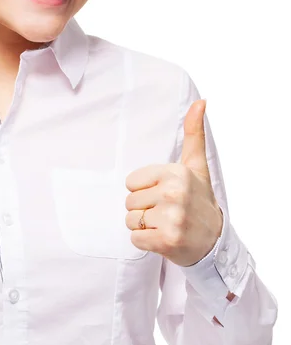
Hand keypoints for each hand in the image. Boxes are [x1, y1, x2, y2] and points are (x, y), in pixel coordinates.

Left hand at [124, 99, 222, 266]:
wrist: (214, 242)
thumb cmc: (199, 199)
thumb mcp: (196, 165)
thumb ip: (194, 133)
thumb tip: (200, 101)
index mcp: (176, 172)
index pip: (131, 182)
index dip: (144, 190)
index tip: (165, 194)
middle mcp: (174, 193)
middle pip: (129, 201)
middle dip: (145, 209)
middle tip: (167, 212)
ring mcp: (172, 218)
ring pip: (130, 220)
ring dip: (144, 226)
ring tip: (166, 224)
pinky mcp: (167, 241)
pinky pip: (135, 239)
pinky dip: (145, 242)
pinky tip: (164, 239)